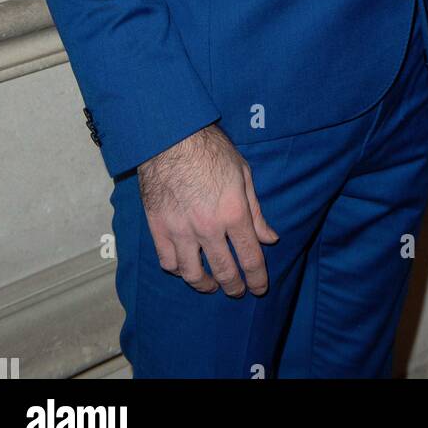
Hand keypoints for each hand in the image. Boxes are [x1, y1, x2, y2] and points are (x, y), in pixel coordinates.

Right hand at [138, 123, 278, 295]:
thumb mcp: (243, 174)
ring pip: (193, 274)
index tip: (259, 288)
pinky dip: (178, 270)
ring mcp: (181, 230)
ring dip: (205, 285)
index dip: (257, 278)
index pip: (250, 258)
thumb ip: (255, 211)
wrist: (171, 136)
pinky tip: (185, 268)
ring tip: (211, 285)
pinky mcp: (158, 228)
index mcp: (234, 213)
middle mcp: (208, 228)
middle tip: (238, 291)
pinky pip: (167, 261)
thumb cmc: (211, 150)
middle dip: (235, 286)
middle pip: (224, 271)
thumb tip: (270, 238)